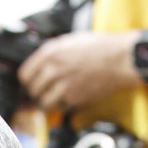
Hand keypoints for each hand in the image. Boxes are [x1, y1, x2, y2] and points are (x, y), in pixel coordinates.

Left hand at [17, 31, 139, 110]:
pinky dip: (64, 105)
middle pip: (33, 90)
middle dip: (38, 93)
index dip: (28, 81)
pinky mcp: (75, 99)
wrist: (122, 59)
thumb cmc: (101, 47)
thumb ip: (54, 51)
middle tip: (45, 92)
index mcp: (50, 53)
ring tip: (55, 98)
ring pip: (44, 103)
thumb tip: (41, 62)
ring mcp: (64, 85)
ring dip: (48, 102)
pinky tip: (71, 97)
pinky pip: (61, 107)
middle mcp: (54, 69)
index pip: (24, 75)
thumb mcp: (72, 40)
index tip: (32, 83)